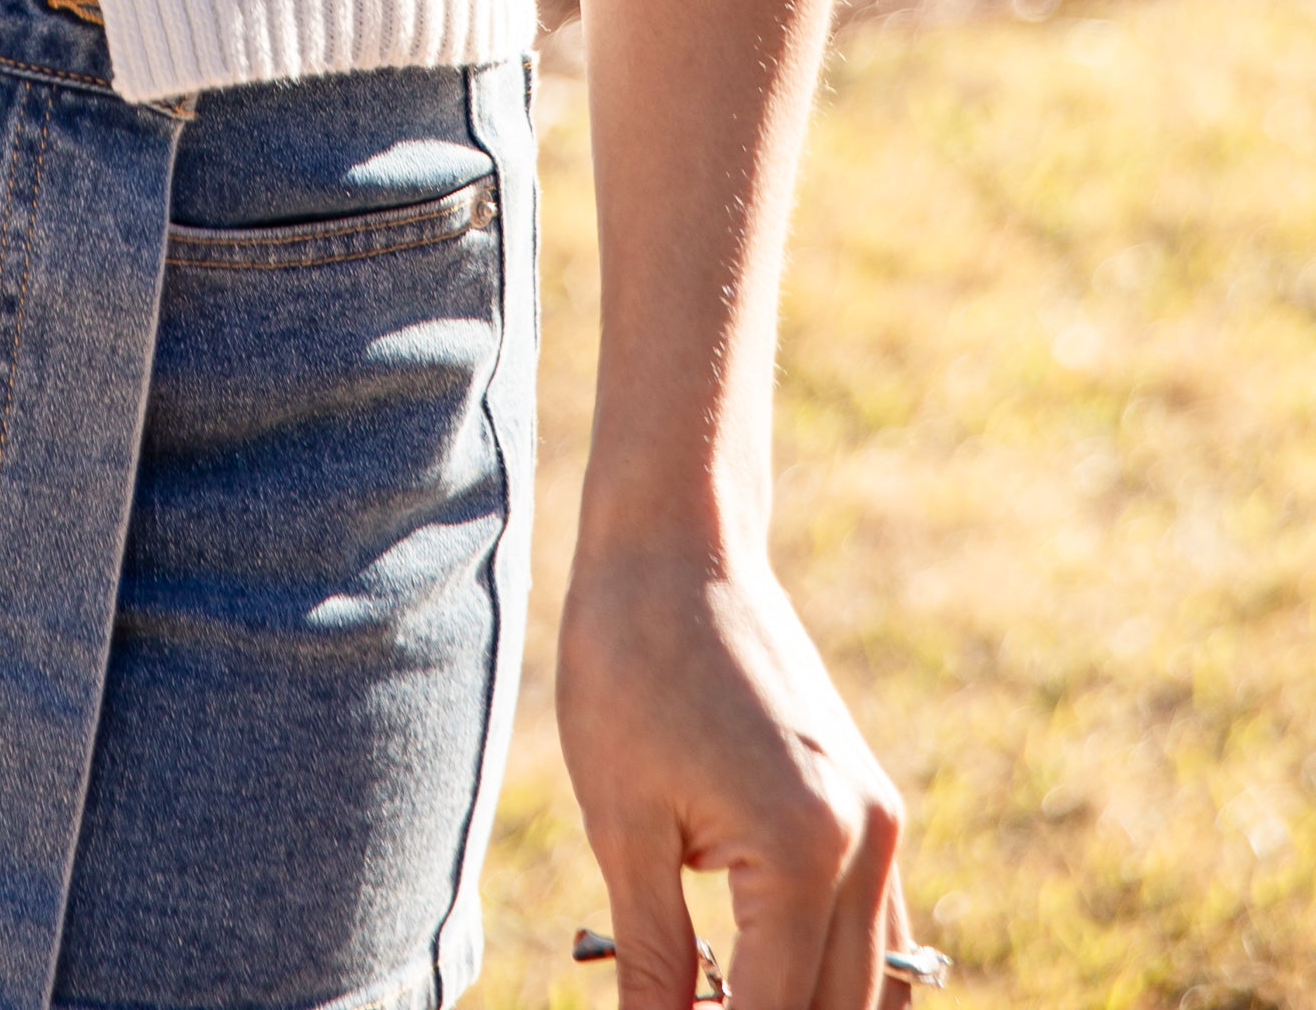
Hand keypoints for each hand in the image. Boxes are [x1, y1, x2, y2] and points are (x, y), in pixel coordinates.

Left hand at [558, 544, 904, 1009]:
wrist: (680, 540)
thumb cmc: (632, 660)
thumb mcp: (623, 821)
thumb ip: (654, 958)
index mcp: (803, 851)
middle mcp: (866, 844)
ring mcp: (882, 822)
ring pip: (876, 987)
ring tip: (723, 1000)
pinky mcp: (873, 803)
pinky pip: (880, 932)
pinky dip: (835, 976)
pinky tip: (762, 983)